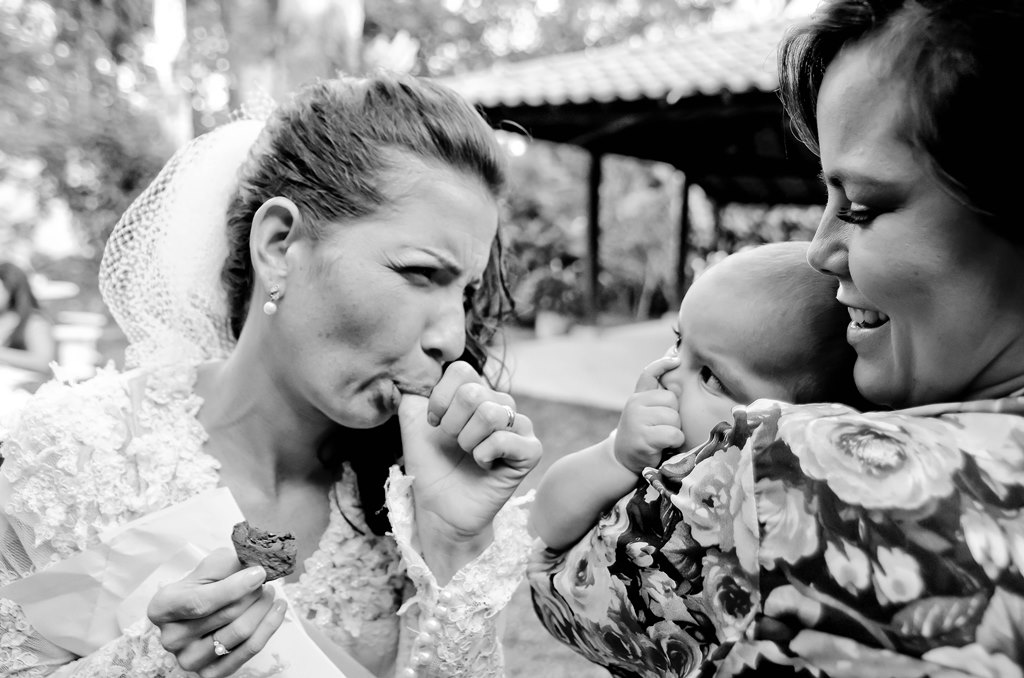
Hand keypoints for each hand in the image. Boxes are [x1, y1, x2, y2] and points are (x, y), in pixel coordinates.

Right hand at [146, 548, 286, 677]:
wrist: (201, 608)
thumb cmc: (204, 585)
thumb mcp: (209, 567)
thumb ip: (228, 565)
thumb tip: (255, 567)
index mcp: (162, 608)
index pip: (201, 602)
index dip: (233, 588)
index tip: (259, 573)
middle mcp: (171, 638)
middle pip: (226, 616)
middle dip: (253, 595)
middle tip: (266, 581)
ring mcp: (189, 659)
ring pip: (240, 633)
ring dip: (263, 609)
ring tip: (271, 593)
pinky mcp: (210, 673)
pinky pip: (249, 651)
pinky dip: (268, 627)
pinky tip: (277, 610)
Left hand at [398, 361, 541, 543]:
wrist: (439, 508)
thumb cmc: (430, 465)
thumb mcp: (412, 423)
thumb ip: (413, 390)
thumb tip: (415, 368)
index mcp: (477, 392)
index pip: (461, 370)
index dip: (439, 398)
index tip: (435, 423)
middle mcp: (502, 404)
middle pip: (473, 393)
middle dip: (451, 424)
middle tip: (453, 444)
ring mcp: (520, 427)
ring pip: (491, 413)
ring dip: (468, 440)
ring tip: (468, 454)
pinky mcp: (531, 451)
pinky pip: (506, 440)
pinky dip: (484, 455)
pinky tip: (483, 466)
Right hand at [614, 356, 684, 473]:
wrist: (622, 460)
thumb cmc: (642, 436)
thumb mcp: (647, 414)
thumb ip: (660, 399)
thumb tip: (678, 384)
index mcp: (637, 397)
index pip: (649, 373)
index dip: (663, 364)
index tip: (677, 360)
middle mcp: (634, 404)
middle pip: (671, 400)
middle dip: (674, 415)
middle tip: (662, 428)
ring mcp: (637, 420)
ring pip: (674, 417)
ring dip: (675, 431)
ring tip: (662, 439)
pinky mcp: (642, 438)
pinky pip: (673, 434)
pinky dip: (674, 442)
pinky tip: (664, 446)